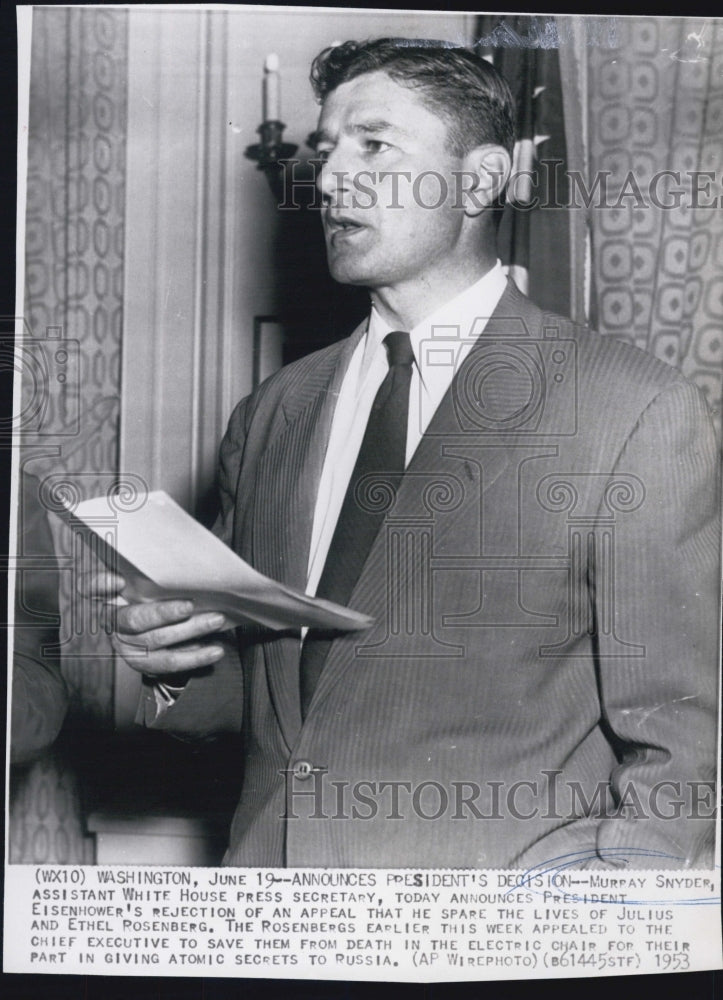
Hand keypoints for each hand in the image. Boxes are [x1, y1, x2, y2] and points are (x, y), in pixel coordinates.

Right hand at [80, 572, 233, 676]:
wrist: (158, 626)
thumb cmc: (152, 593)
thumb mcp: (144, 577)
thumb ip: (145, 568)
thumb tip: (165, 555)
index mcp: (106, 598)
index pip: (91, 588)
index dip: (100, 585)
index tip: (117, 580)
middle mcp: (114, 624)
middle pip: (134, 620)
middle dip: (163, 613)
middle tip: (189, 605)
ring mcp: (128, 647)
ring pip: (157, 642)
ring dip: (190, 631)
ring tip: (216, 620)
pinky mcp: (146, 663)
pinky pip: (170, 663)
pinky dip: (195, 657)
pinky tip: (215, 650)